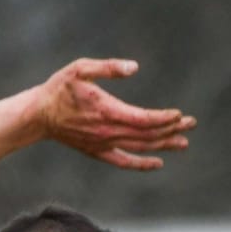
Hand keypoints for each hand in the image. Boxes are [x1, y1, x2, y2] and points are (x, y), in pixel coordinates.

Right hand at [36, 58, 196, 170]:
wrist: (39, 115)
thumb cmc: (59, 88)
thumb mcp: (81, 68)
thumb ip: (108, 67)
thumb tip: (134, 68)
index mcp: (107, 111)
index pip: (144, 120)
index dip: (164, 119)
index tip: (179, 114)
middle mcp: (108, 132)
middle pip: (147, 135)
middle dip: (171, 130)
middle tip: (191, 124)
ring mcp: (103, 145)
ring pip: (140, 148)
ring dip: (163, 145)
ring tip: (183, 143)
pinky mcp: (98, 151)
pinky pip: (124, 162)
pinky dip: (142, 164)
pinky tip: (157, 163)